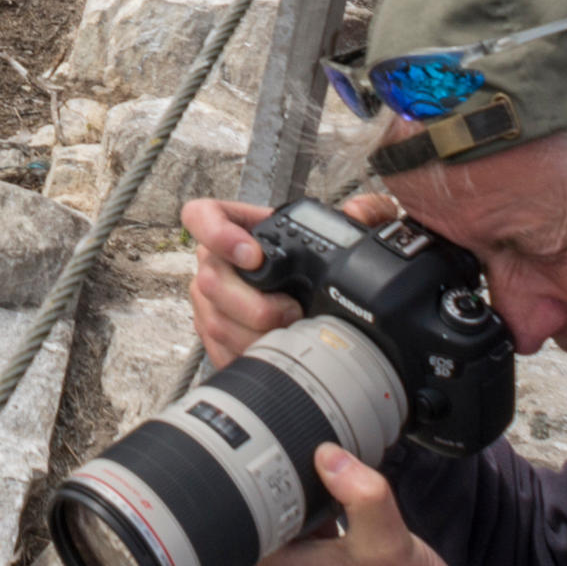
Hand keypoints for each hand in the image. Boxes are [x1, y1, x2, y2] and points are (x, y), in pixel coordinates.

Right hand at [178, 192, 392, 369]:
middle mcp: (214, 261)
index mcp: (235, 226)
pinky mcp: (212, 332)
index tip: (252, 255)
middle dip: (255, 306)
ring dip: (255, 335)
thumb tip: (360, 211)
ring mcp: (209, 299)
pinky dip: (247, 355)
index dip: (219, 234)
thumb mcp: (338, 230)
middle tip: (291, 311)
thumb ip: (365, 211)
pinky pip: (218, 350)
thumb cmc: (313, 259)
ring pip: (215, 321)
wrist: (305, 293)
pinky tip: (273, 352)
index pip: (201, 216)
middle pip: (211, 281)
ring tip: (289, 335)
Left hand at [248, 448, 513, 565]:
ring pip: (284, 513)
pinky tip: (341, 487)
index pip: (237, 512)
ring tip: (321, 464)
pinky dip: (319, 502)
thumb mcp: (386, 540)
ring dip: (300, 488)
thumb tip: (327, 454)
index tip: (264, 444)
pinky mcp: (322, 565)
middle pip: (257, 510)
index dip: (247, 475)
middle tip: (296, 445)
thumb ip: (359, 493)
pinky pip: (308, 522)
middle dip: (276, 476)